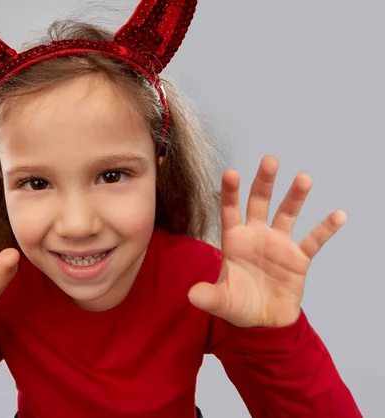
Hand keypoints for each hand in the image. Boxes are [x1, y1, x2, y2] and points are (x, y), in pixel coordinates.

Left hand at [188, 156, 345, 327]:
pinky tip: (338, 215)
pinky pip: (314, 240)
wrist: (263, 323)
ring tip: (303, 178)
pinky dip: (325, 229)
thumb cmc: (238, 306)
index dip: (231, 193)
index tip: (231, 173)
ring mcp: (278, 245)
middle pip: (260, 203)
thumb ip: (209, 297)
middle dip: (264, 182)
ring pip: (287, 214)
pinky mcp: (298, 259)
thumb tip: (192, 296)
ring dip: (296, 197)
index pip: (230, 211)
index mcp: (234, 241)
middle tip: (270, 160)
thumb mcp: (221, 302)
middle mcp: (256, 236)